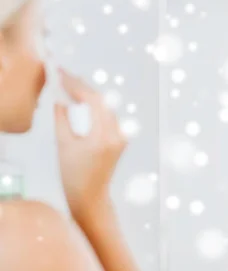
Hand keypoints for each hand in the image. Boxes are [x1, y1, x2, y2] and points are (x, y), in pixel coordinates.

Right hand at [54, 69, 126, 213]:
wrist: (90, 195)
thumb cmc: (74, 174)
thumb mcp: (64, 144)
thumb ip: (62, 119)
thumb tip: (60, 99)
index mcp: (103, 137)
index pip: (93, 101)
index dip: (77, 85)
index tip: (62, 75)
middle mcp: (118, 134)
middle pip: (102, 101)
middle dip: (82, 87)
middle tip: (64, 75)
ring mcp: (122, 136)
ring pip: (106, 106)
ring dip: (89, 94)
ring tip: (70, 84)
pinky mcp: (121, 137)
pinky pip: (109, 115)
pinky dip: (96, 105)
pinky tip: (83, 99)